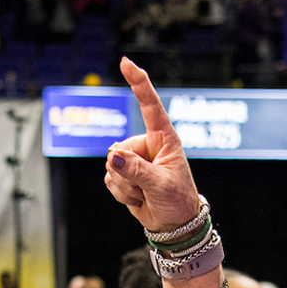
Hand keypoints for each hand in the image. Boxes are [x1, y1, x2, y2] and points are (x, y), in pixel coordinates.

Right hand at [103, 58, 203, 234]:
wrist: (174, 225)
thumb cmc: (177, 201)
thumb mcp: (161, 186)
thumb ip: (138, 171)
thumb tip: (113, 157)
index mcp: (164, 139)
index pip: (150, 105)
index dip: (138, 83)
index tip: (126, 62)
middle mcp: (147, 145)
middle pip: (118, 149)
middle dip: (127, 173)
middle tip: (147, 188)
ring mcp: (134, 159)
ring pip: (111, 167)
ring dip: (125, 187)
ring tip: (145, 194)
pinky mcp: (124, 174)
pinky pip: (109, 180)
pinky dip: (121, 194)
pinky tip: (137, 199)